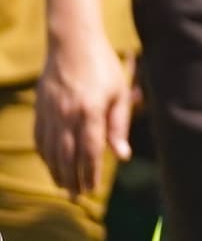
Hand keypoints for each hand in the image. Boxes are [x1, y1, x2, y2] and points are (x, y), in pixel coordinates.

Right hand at [34, 32, 132, 198]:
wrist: (72, 44)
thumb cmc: (103, 67)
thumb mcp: (119, 93)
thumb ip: (119, 126)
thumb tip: (122, 156)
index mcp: (90, 112)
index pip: (89, 151)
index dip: (90, 173)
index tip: (92, 189)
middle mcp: (67, 115)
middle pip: (67, 156)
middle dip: (72, 178)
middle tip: (76, 196)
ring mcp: (50, 113)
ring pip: (51, 150)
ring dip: (56, 171)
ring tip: (63, 187)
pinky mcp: (39, 109)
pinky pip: (39, 138)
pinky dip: (44, 154)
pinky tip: (50, 164)